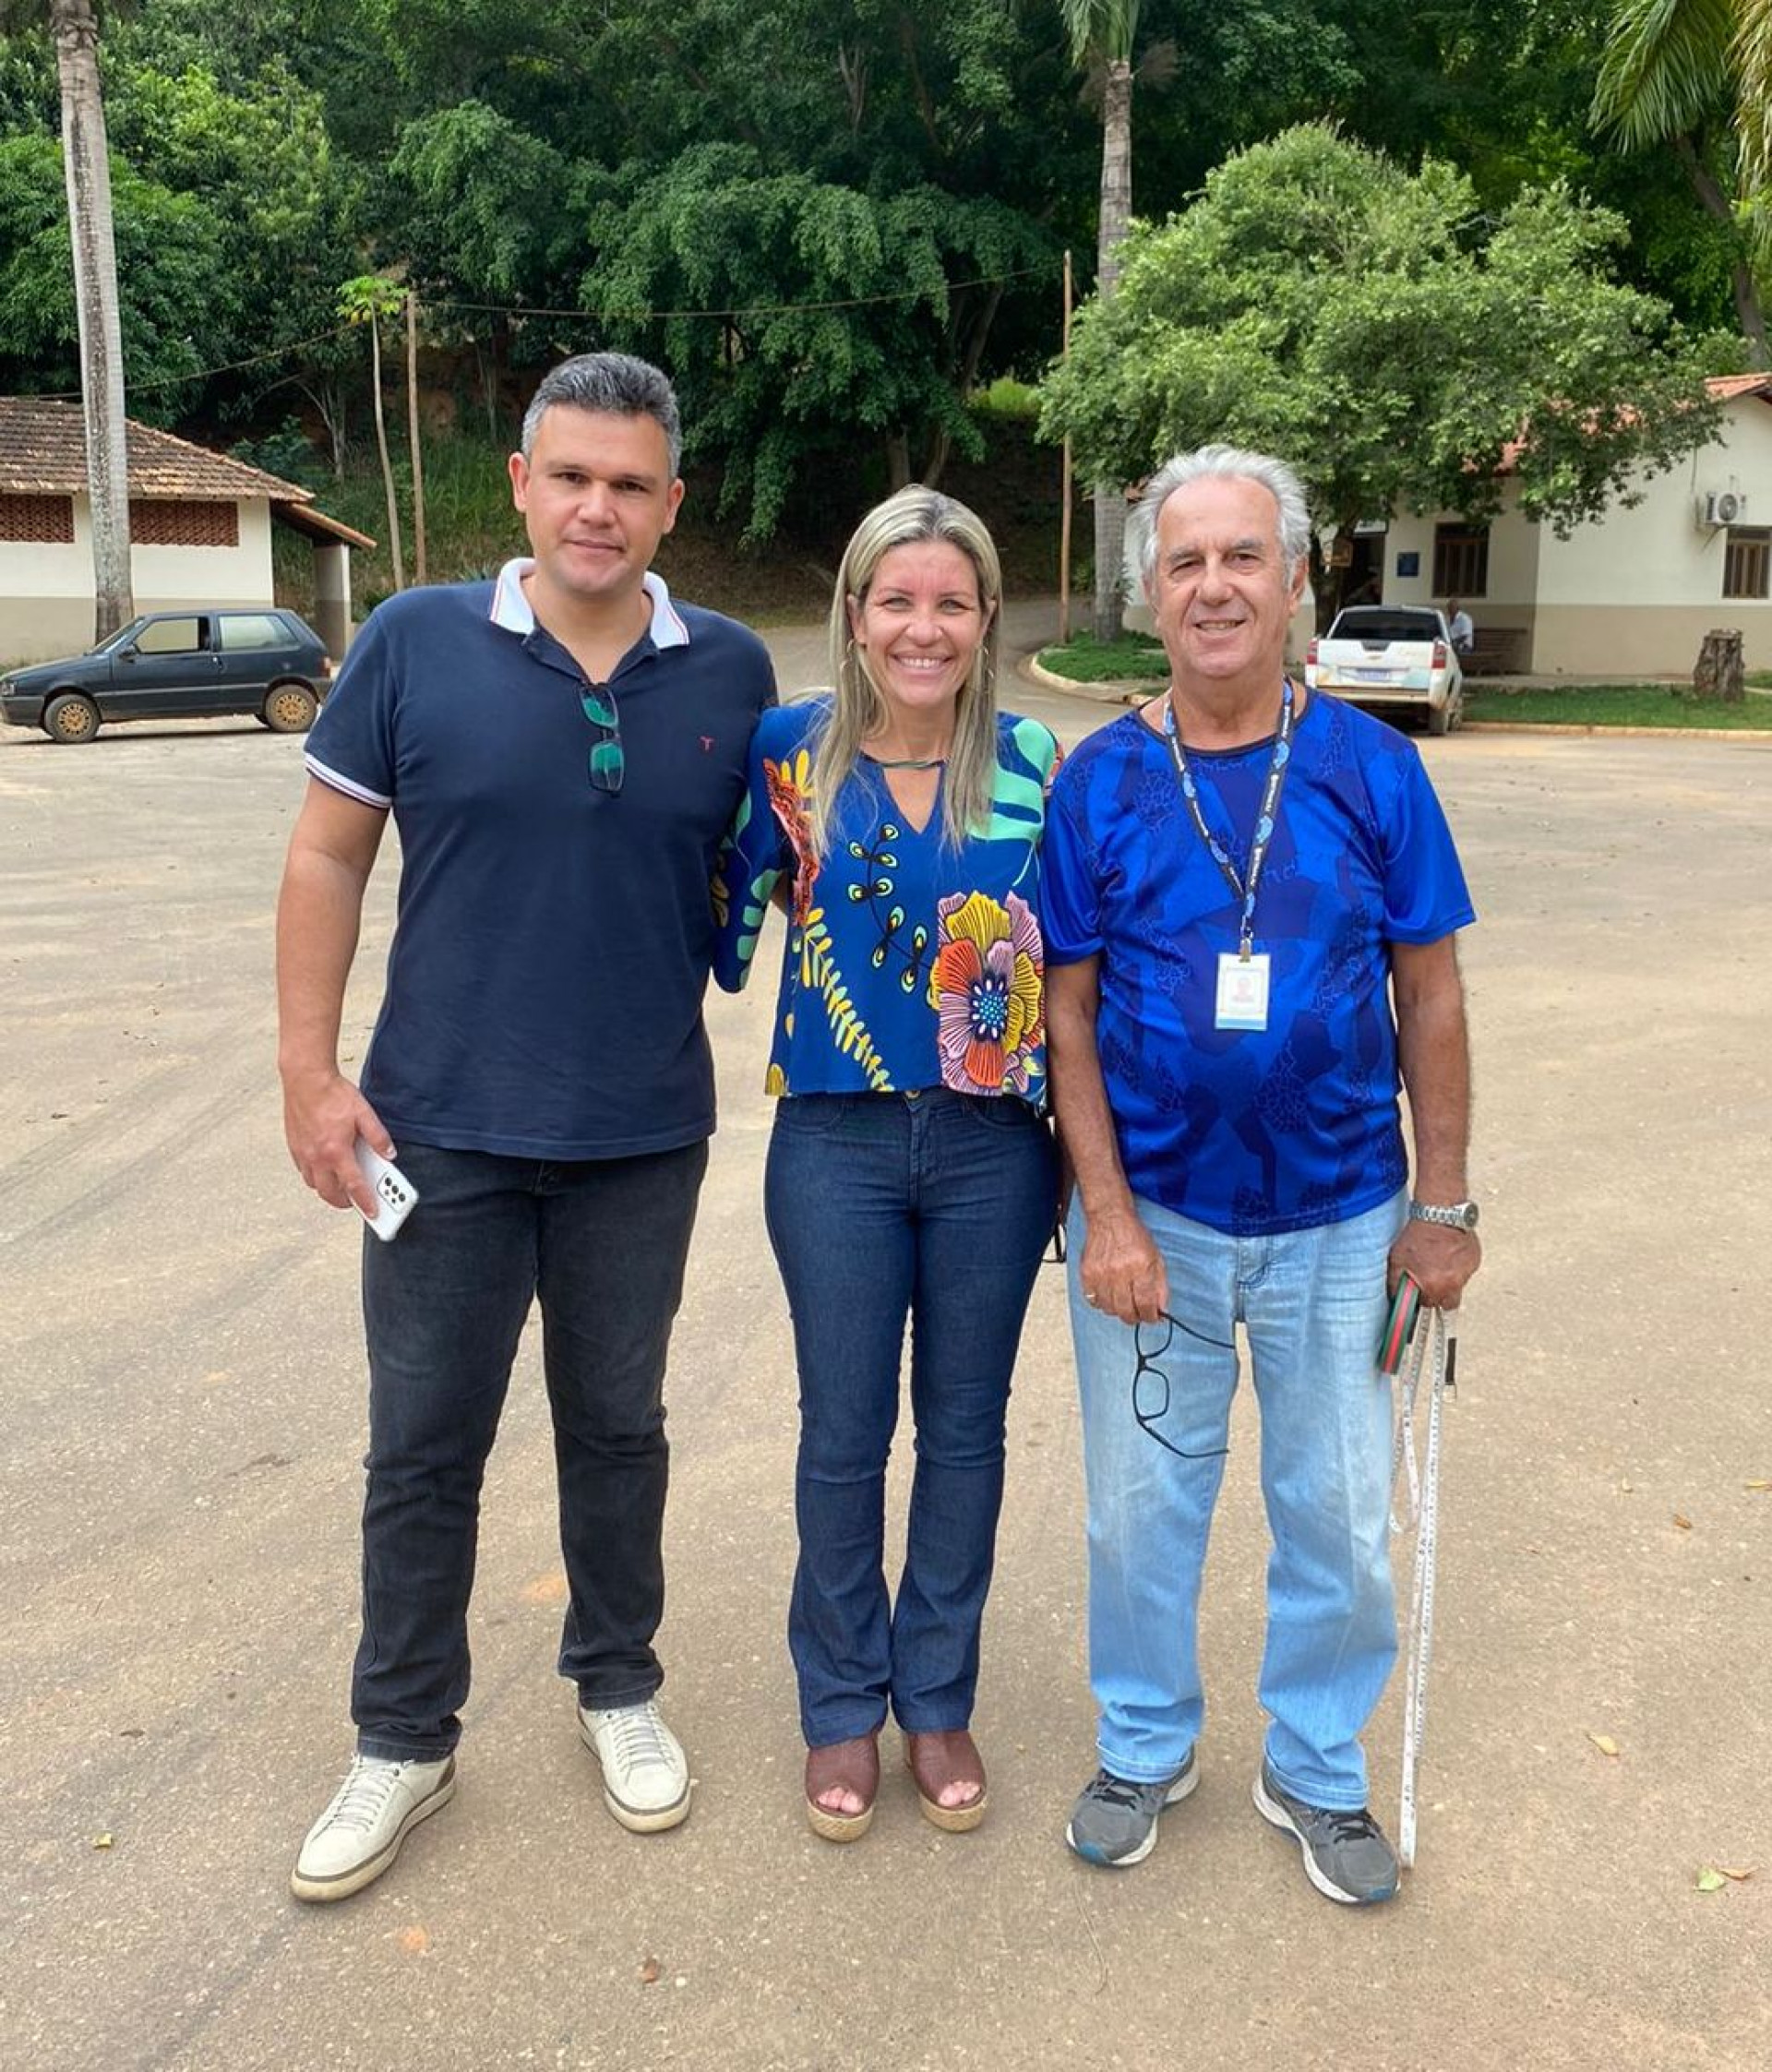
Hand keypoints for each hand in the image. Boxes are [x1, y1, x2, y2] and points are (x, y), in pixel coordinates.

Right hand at [282, 1068, 391, 1216]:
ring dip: (328, 1190)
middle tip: (357, 1201)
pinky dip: (315, 1176)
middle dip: (344, 1202)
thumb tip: (389, 1154)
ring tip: (342, 1186)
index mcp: (336, 1151)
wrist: (305, 1078)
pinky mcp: (294, 1146)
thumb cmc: (333, 1094)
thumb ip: (378, 1137)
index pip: (354, 1186)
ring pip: (314, 1185)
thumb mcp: (365, 1113)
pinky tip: (325, 1168)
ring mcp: (303, 1153)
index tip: (374, 1213)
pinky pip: (304, 1171)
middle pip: (329, 1193)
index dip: (365, 1202)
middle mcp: (317, 1157)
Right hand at [1079, 1205, 1167, 1324]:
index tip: (1152, 1318)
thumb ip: (1160, 1286)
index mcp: (1141, 1267)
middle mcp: (1120, 1272)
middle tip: (1138, 1313)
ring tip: (1123, 1302)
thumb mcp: (1156, 1258)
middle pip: (1126, 1311)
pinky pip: (1092, 1300)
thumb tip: (1161, 1309)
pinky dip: (1101, 1302)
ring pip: (1109, 1309)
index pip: (1146, 1304)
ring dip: (1118, 1310)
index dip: (1151, 1317)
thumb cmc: (1134, 1236)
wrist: (1110, 1218)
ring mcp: (1101, 1273)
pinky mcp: (1087, 1273)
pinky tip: (1108, 1295)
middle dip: (1135, 1317)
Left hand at [1388, 1220, 1480, 1310]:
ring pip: (1458, 1286)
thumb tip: (1395, 1296)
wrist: (1439, 1214)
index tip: (1419, 1290)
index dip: (1422, 1297)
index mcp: (1434, 1287)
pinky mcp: (1474, 1261)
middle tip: (1431, 1281)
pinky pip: (1466, 1271)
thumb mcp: (1397, 1261)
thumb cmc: (1418, 1236)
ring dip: (1449, 1279)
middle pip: (1448, 1303)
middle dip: (1439, 1296)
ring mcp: (1466, 1273)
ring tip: (1438, 1262)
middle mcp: (1453, 1284)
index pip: (1428, 1305)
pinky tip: (1448, 1253)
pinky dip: (1458, 1266)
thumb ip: (1396, 1284)